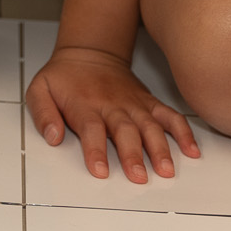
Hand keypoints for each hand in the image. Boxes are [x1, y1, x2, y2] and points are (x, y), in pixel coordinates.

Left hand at [26, 45, 199, 181]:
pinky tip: (191, 150)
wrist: (88, 53)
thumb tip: (52, 137)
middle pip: (124, 130)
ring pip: (150, 126)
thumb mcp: (39, 89)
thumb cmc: (63, 77)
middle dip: (132, 154)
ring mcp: (133, 104)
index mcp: (84, 105)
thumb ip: (42, 113)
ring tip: (167, 170)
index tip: (101, 171)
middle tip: (139, 177)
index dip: (96, 150)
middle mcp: (112, 105)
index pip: (91, 129)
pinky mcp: (148, 103)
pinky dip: (183, 131)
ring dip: (160, 148)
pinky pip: (169, 116)